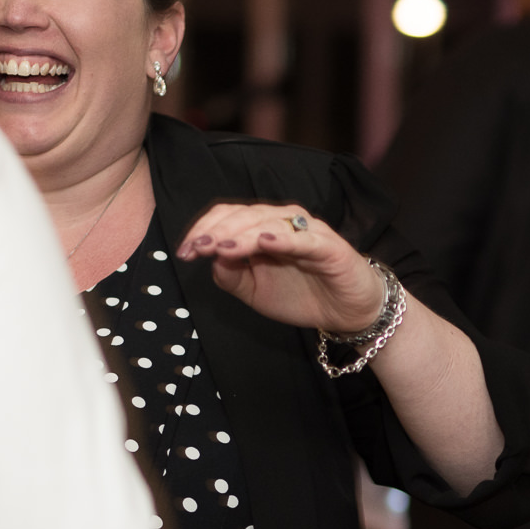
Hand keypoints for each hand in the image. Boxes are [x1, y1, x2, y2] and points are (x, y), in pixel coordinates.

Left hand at [177, 203, 384, 333]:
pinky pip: (303, 239)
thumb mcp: (254, 292)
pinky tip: (263, 242)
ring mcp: (306, 231)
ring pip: (268, 222)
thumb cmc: (302, 295)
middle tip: (196, 249)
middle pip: (243, 215)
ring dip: (240, 234)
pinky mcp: (328, 246)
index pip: (227, 217)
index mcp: (261, 229)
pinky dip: (283, 238)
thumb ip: (230, 276)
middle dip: (215, 232)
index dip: (203, 230)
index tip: (184, 252)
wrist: (346, 313)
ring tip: (220, 247)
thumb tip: (210, 260)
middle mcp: (282, 223)